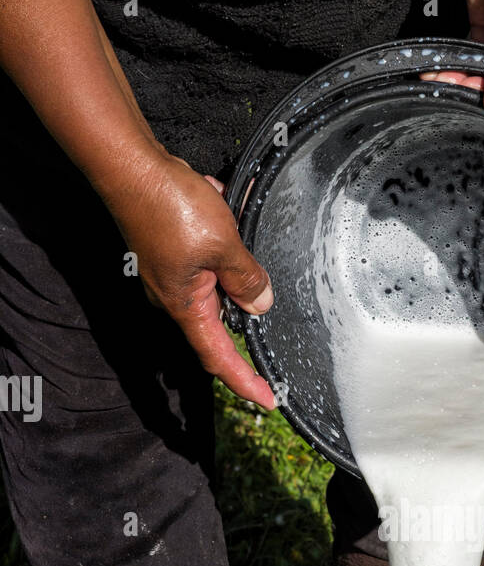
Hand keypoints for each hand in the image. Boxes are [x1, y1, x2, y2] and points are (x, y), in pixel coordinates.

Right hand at [100, 151, 275, 408]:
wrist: (130, 165)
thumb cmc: (168, 205)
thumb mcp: (224, 245)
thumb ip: (247, 278)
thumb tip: (261, 303)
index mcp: (186, 306)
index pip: (220, 358)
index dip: (245, 383)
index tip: (269, 400)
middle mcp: (174, 297)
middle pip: (220, 320)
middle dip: (244, 302)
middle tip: (263, 290)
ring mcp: (169, 273)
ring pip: (216, 279)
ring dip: (233, 256)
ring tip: (236, 224)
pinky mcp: (169, 249)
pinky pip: (205, 252)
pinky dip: (222, 236)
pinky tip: (226, 209)